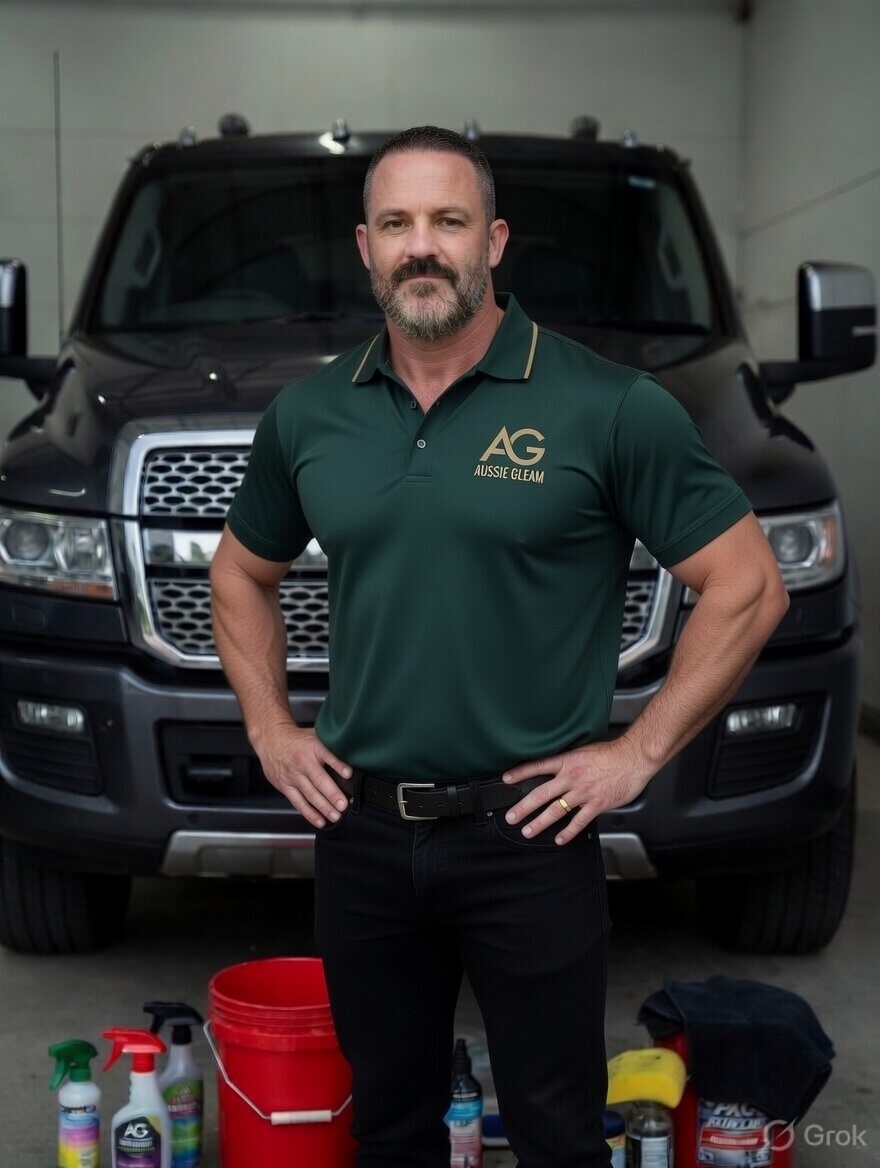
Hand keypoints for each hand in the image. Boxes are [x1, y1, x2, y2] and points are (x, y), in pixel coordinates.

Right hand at [254, 724, 351, 828]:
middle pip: (319, 780)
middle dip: (332, 794)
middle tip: (343, 805)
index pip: (327, 755)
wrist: (270, 739)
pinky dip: (309, 813)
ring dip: (324, 807)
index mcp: (313, 747)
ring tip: (335, 816)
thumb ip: (330, 747)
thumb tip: (352, 757)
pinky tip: (320, 821)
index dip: (338, 764)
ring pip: (310, 794)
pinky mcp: (285, 786)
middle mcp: (303, 762)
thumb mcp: (315, 736)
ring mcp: (293, 775)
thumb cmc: (297, 740)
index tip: (348, 774)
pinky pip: (298, 802)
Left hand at [501, 736, 653, 845]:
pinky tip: (559, 839)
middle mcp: (571, 778)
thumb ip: (569, 760)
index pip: (537, 766)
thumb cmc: (612, 753)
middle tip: (511, 816)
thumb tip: (556, 766)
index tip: (505, 779)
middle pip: (541, 794)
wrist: (633, 758)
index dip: (520, 773)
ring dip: (540, 822)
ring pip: (556, 810)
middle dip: (523, 807)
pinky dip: (568, 832)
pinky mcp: (596, 805)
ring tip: (527, 831)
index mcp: (567, 761)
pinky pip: (578, 822)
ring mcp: (583, 793)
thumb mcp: (584, 750)